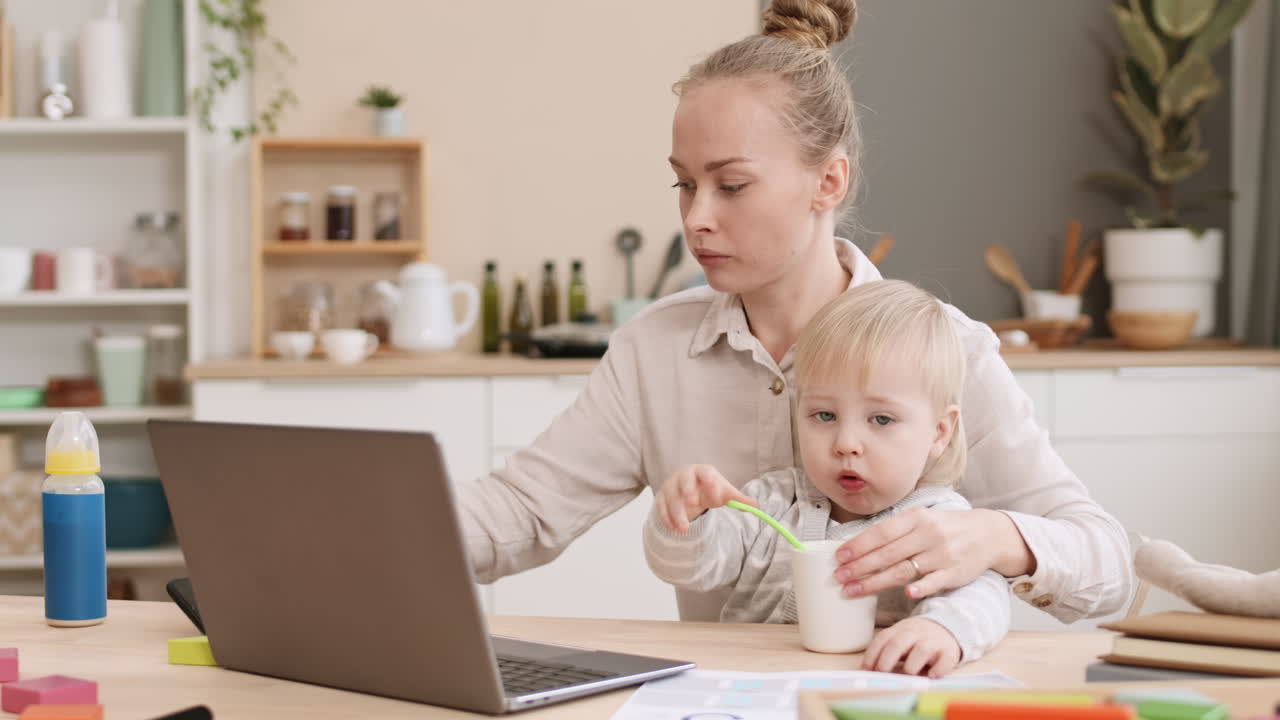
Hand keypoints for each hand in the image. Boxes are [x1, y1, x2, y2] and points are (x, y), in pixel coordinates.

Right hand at [655, 464, 755, 532]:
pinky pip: (660, 506)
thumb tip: (757, 506)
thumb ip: (738, 499)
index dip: (709, 480)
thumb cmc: (709, 489)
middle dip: (688, 490)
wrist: (689, 488)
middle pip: (684, 480)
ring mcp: (671, 486)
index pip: (705, 472)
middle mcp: (685, 476)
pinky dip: (666, 518)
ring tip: (684, 529)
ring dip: (677, 513)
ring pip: (671, 497)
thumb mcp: (724, 493)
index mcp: (703, 471)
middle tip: (694, 502)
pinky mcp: (661, 497)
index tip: (714, 491)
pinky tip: (673, 529)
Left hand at [833, 507, 1034, 599]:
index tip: (839, 557)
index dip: (859, 545)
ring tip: (853, 590)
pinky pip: (935, 582)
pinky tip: (906, 593)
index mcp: (916, 518)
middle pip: (888, 553)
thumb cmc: (945, 528)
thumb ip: (894, 531)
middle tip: (839, 577)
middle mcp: (928, 534)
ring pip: (904, 570)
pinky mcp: (955, 573)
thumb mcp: (921, 519)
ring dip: (875, 582)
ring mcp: (942, 554)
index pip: (882, 532)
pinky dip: (921, 587)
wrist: (987, 534)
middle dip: (860, 566)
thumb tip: (857, 544)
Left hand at [861, 617, 959, 677]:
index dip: (872, 654)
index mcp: (900, 630)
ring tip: (908, 675)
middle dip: (887, 660)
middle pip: (898, 644)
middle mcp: (915, 633)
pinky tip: (931, 676)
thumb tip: (867, 673)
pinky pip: (945, 660)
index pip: (882, 639)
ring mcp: (933, 642)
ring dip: (912, 665)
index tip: (865, 670)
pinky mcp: (949, 652)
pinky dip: (938, 670)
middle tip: (881, 674)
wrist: (948, 626)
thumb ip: (886, 652)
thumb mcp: (901, 639)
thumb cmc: (917, 640)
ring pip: (921, 650)